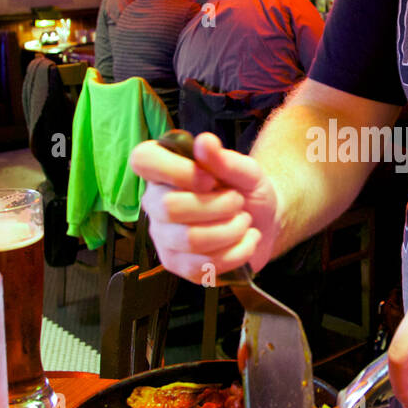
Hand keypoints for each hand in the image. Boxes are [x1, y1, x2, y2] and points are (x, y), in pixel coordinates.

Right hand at [129, 131, 278, 282]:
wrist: (264, 223)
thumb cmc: (247, 191)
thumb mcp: (246, 171)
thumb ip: (225, 159)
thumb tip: (204, 142)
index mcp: (164, 171)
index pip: (143, 159)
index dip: (176, 170)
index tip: (209, 180)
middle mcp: (156, 203)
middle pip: (170, 207)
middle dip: (218, 206)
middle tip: (237, 202)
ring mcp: (163, 237)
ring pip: (190, 239)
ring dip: (231, 230)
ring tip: (245, 222)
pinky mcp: (177, 264)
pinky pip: (202, 265)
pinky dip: (236, 253)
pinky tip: (245, 241)